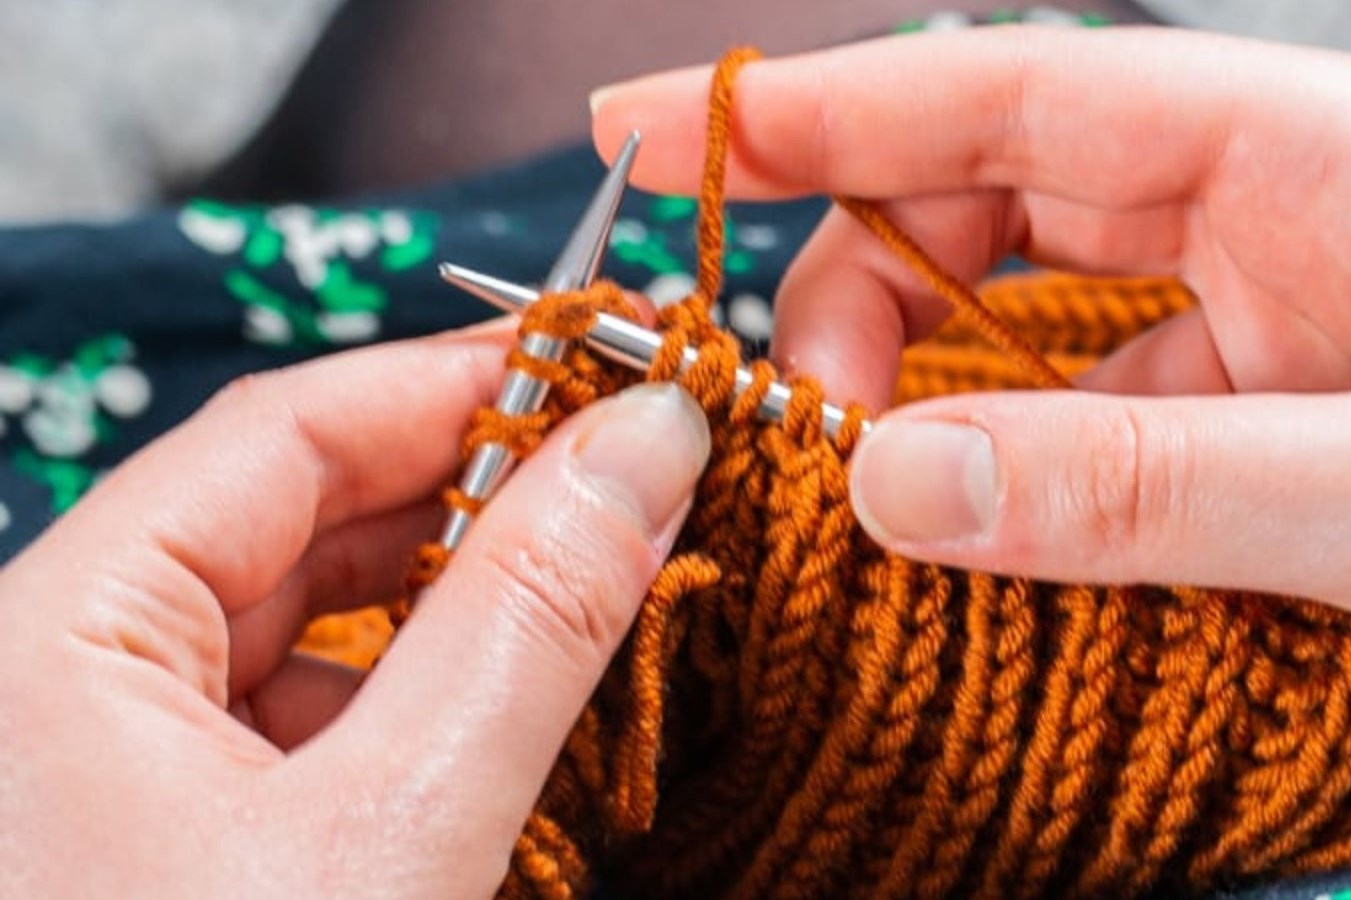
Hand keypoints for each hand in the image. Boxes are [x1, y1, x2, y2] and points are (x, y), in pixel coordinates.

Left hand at [0, 325, 709, 897]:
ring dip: (462, 597)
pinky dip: (422, 696)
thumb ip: (528, 622)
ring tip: (607, 579)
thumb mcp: (393, 832)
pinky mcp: (177, 842)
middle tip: (640, 470)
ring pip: (313, 623)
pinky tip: (518, 708)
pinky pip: (311, 720)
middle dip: (477, 487)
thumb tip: (649, 442)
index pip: (285, 432)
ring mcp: (117, 766)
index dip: (459, 381)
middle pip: (298, 516)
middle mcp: (64, 680)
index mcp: (55, 634)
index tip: (609, 364)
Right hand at [591, 27, 1350, 757]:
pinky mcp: (1263, 433)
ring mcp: (1268, 329)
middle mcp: (1282, 219)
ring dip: (921, 385)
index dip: (826, 105)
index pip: (1025, 88)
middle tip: (782, 402)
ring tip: (856, 474)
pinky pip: (1083, 425)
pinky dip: (1000, 472)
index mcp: (1328, 156)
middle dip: (862, 275)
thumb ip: (1157, 486)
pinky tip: (964, 529)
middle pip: (999, 190)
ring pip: (1026, 314)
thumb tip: (897, 481)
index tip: (660, 130)